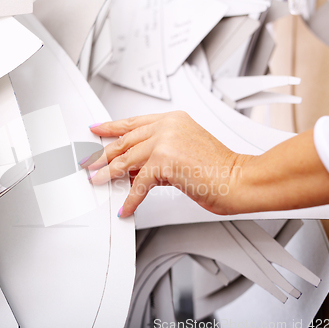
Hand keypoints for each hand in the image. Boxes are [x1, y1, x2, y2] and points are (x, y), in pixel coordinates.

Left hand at [83, 111, 247, 216]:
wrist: (239, 179)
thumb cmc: (219, 168)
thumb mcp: (184, 152)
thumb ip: (157, 155)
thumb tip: (132, 168)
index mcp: (172, 120)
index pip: (133, 122)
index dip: (111, 126)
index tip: (97, 129)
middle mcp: (167, 127)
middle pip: (125, 141)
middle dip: (103, 154)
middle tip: (89, 162)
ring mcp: (165, 142)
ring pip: (126, 160)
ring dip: (108, 174)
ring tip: (98, 182)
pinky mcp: (165, 162)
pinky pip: (139, 183)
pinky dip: (131, 198)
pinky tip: (126, 207)